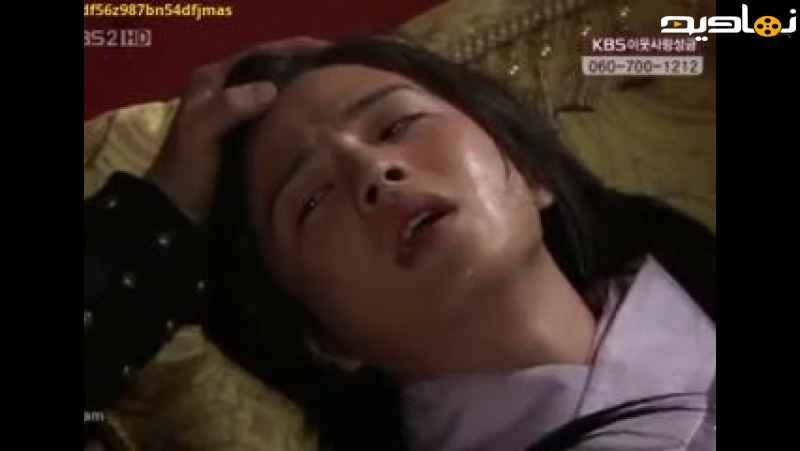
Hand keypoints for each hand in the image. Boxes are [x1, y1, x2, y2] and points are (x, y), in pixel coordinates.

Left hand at [145, 37, 329, 222]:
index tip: (323, 54)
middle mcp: (224, 91)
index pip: (256, 54)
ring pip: (273, 96)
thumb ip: (229, 106)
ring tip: (332, 97)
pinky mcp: (247, 137)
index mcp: (210, 80)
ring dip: (298, 96)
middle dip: (298, 72)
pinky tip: (316, 123)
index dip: (288, 50)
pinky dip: (293, 118)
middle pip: (267, 72)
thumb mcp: (201, 131)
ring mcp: (237, 115)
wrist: (180, 211)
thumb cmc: (187, 169)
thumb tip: (271, 88)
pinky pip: (275, 119)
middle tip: (333, 76)